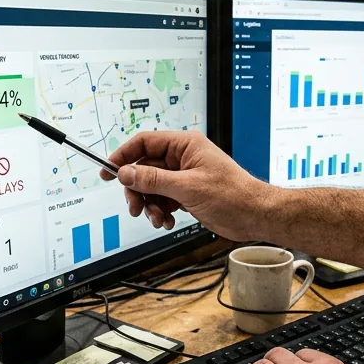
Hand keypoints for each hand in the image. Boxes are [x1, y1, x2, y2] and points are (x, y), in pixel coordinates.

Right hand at [102, 131, 275, 240]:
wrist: (254, 216)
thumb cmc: (233, 194)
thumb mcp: (188, 187)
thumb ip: (154, 179)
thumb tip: (127, 172)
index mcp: (185, 145)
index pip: (145, 142)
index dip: (124, 155)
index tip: (109, 170)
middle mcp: (183, 158)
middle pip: (144, 168)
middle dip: (138, 189)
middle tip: (135, 207)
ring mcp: (184, 176)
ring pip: (152, 187)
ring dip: (150, 205)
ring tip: (158, 219)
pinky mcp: (187, 193)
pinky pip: (162, 199)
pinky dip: (160, 211)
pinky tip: (167, 221)